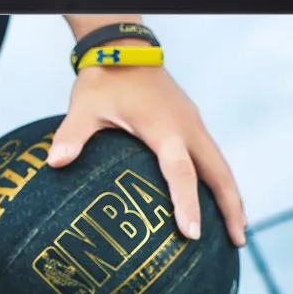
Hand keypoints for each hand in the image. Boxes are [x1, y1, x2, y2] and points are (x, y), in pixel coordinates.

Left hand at [47, 63, 246, 246]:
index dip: (187, 204)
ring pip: (221, 167)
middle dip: (231, 208)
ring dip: (232, 198)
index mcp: (164, 129)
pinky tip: (219, 204)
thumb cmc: (104, 81)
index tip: (192, 234)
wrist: (125, 49)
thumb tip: (55, 162)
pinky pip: (213, 159)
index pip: (180, 172)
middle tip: (237, 244)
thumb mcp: (84, 107)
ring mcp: (194, 126)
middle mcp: (187, 129)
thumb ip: (72, 135)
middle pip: (219, 174)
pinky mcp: (192, 125)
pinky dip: (220, 183)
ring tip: (237, 234)